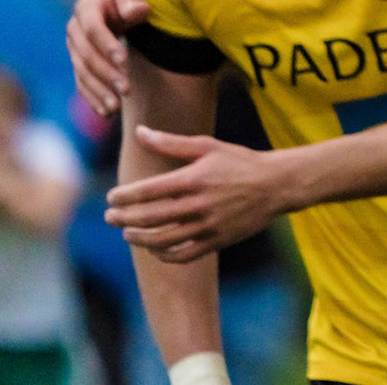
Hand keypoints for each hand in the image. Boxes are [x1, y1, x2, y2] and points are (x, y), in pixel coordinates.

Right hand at [67, 0, 151, 116]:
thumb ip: (132, 1)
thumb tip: (140, 9)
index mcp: (87, 8)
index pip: (93, 29)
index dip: (107, 45)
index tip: (124, 61)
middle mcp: (75, 29)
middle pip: (87, 56)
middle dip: (106, 74)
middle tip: (127, 90)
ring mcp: (74, 48)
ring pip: (83, 73)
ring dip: (98, 92)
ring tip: (115, 108)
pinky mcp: (77, 62)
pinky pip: (82, 83)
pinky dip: (93, 98)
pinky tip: (106, 113)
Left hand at [105, 126, 287, 262]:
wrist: (277, 184)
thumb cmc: (240, 162)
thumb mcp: (208, 146)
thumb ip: (171, 143)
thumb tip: (139, 132)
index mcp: (195, 178)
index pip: (149, 191)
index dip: (124, 196)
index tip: (110, 198)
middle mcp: (200, 204)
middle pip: (151, 217)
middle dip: (124, 219)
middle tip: (109, 218)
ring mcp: (209, 225)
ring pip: (163, 240)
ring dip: (139, 239)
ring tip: (127, 234)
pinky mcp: (218, 240)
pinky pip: (184, 254)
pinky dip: (164, 255)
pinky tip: (155, 249)